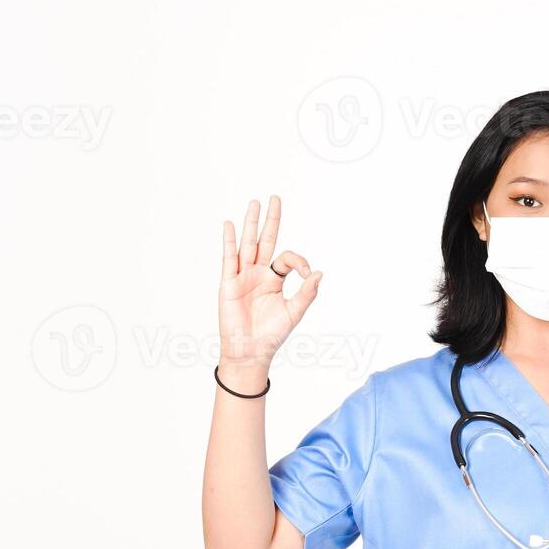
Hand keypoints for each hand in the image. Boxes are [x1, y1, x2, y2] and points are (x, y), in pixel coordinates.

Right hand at [218, 196, 321, 383]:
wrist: (250, 351)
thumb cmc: (271, 335)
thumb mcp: (294, 312)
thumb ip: (307, 293)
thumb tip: (319, 273)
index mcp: (275, 280)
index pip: (286, 258)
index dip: (300, 261)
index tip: (307, 273)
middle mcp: (258, 274)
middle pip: (265, 241)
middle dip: (271, 220)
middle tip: (275, 198)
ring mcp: (242, 276)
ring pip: (248, 244)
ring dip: (251, 224)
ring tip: (255, 203)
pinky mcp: (229, 283)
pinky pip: (229, 258)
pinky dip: (230, 242)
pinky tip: (230, 225)